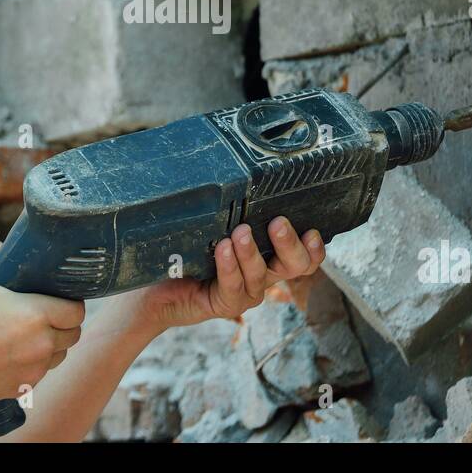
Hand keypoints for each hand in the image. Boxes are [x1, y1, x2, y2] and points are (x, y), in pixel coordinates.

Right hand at [0, 240, 84, 415]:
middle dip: (64, 322)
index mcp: (34, 314)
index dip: (71, 301)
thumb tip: (2, 247)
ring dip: (52, 343)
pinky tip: (14, 351)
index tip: (57, 295)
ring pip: (59, 355)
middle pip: (73, 334)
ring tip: (30, 331)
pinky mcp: (20, 390)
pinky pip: (40, 373)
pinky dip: (34, 363)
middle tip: (45, 310)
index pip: (77, 311)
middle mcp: (40, 345)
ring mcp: (31, 371)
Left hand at [137, 217, 324, 331]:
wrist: (156, 285)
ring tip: (239, 232)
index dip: (315, 248)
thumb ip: (229, 207)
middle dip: (290, 244)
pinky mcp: (227, 304)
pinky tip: (222, 249)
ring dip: (252, 252)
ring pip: (262, 275)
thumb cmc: (186, 249)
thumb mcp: (212, 224)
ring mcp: (247, 292)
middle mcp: (264, 274)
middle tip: (278, 223)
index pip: (304, 256)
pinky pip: (234, 287)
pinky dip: (230, 266)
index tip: (311, 229)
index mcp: (269, 254)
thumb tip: (231, 167)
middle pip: (296, 266)